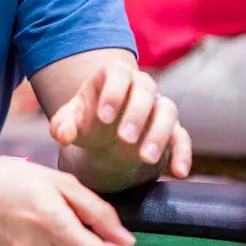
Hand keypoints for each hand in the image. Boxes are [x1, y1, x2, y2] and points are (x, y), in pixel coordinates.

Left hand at [48, 61, 190, 177]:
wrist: (104, 137)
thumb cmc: (85, 122)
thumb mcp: (68, 123)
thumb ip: (63, 126)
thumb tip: (64, 135)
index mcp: (113, 76)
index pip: (118, 73)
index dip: (113, 92)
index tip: (103, 117)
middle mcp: (140, 87)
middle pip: (146, 89)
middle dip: (137, 113)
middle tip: (124, 138)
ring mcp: (158, 107)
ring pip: (167, 111)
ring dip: (159, 134)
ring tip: (145, 158)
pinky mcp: (171, 130)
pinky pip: (182, 137)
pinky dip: (183, 154)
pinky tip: (179, 172)